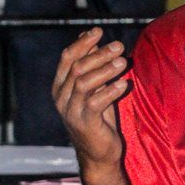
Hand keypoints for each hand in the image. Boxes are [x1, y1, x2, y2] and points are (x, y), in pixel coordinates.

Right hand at [52, 27, 128, 171]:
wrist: (99, 154)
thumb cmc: (98, 118)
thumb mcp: (94, 89)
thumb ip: (90, 66)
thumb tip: (90, 39)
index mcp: (60, 86)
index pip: (67, 58)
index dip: (82, 43)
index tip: (98, 30)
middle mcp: (61, 97)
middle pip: (77, 68)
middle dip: (98, 54)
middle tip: (119, 45)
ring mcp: (71, 111)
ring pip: (84, 83)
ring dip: (105, 70)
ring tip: (123, 62)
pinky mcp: (84, 124)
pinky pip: (95, 103)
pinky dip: (110, 91)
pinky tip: (124, 84)